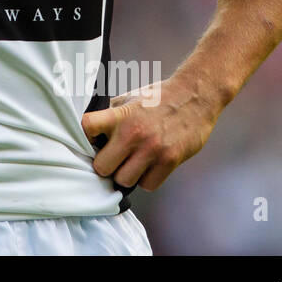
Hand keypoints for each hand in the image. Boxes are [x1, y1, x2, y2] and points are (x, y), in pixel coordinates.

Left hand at [80, 75, 220, 191]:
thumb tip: (91, 131)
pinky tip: (150, 166)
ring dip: (127, 175)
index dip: (86, 138)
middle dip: (106, 165)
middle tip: (114, 159)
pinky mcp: (169, 160)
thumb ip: (111, 114)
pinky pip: (148, 185)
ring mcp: (152, 149)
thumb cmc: (160, 98)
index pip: (87, 127)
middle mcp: (133, 132)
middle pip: (102, 167)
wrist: (195, 96)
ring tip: (133, 163)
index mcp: (120, 114)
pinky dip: (147, 179)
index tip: (93, 141)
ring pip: (124, 180)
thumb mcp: (130, 99)